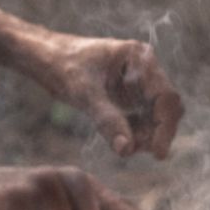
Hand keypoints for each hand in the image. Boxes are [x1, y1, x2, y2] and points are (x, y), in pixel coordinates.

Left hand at [33, 33, 184, 158]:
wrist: (44, 56)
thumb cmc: (61, 65)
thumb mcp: (83, 93)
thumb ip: (107, 119)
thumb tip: (127, 149)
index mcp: (139, 58)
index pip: (166, 96)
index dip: (165, 127)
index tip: (157, 153)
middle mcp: (144, 68)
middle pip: (166, 107)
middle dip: (157, 132)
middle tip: (141, 152)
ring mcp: (137, 81)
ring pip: (155, 115)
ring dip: (147, 134)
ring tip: (126, 147)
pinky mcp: (128, 94)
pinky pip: (141, 117)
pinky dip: (135, 132)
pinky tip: (122, 141)